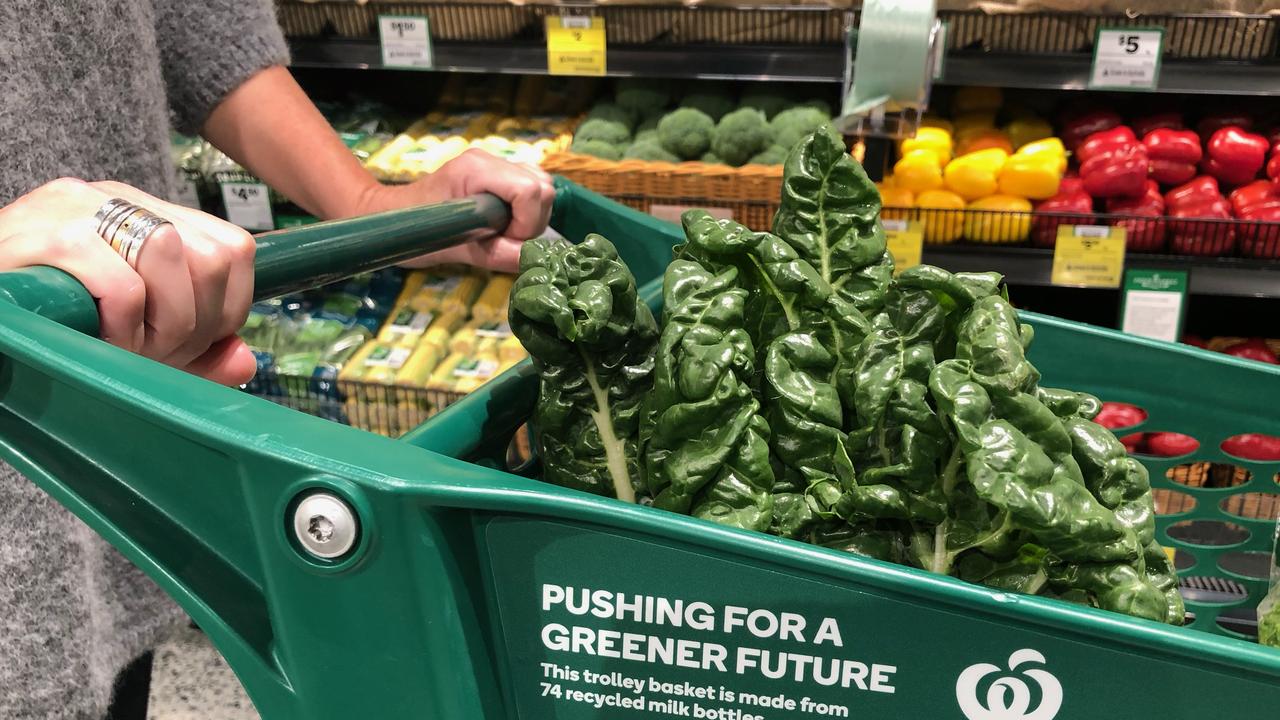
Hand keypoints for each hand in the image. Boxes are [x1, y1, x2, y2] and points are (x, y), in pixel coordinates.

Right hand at [0, 178, 256, 385]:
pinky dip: (121, 329)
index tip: (188, 343)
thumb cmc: (52, 318)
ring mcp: (81, 209)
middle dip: (195, 325)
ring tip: (124, 345)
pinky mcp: (52, 237)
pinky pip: (124, 287)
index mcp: (145, 212)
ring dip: (161, 325)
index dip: (226, 310)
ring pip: (174, 257)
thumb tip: (246, 359)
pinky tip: (96, 340)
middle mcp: (118, 198)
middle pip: (214, 258)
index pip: (234, 249)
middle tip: (153, 351)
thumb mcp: (133, 336)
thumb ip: (194, 351)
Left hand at [354, 149, 555, 272]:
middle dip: (530, 222)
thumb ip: (497, 254)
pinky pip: (532, 190)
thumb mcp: (455, 248)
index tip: (503, 241)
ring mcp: (495, 164)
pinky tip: (502, 224)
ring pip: (543, 188)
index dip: (526, 223)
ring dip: (530, 218)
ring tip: (500, 233)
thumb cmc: (411, 232)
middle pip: (543, 188)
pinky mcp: (499, 174)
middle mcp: (489, 159)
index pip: (530, 191)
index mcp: (476, 169)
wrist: (389, 216)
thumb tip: (531, 259)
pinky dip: (526, 212)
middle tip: (501, 239)